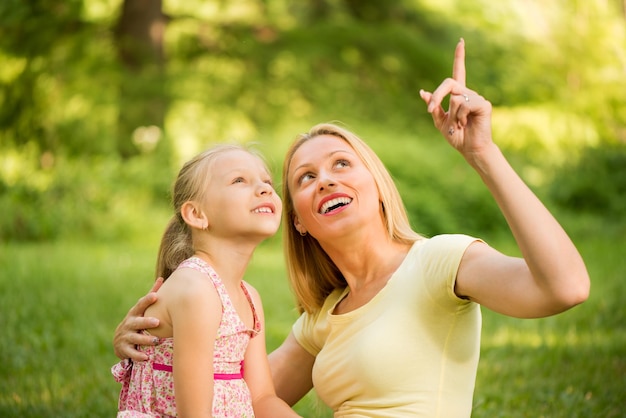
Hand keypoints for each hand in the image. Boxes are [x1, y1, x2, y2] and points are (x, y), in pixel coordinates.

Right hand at [112, 277, 162, 360]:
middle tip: (157, 322)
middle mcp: (129, 324)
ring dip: (146, 340)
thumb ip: (151, 294)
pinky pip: (131, 353)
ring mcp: (126, 337)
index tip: (155, 296)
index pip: (140, 306)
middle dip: (146, 322)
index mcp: (135, 313)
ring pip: (135, 338)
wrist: (120, 340)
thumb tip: (162, 278)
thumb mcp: (141, 308)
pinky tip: (146, 357)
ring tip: (156, 341)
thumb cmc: (137, 320)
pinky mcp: (125, 349)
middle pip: (137, 322)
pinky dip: (138, 355)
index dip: (147, 301)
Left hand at [419, 38, 493, 160]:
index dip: (459, 57)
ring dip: (451, 114)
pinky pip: (462, 104)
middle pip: (449, 83)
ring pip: (454, 97)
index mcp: (459, 95)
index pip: (458, 72)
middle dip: (436, 96)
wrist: (470, 149)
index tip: (461, 41)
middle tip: (430, 111)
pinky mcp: (483, 104)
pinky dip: (460, 116)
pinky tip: (466, 123)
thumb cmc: (457, 136)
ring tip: (459, 124)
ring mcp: (477, 97)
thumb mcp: (440, 121)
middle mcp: (468, 93)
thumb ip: (434, 106)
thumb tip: (423, 92)